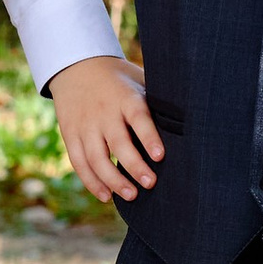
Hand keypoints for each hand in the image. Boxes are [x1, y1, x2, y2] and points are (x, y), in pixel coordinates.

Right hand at [51, 53, 165, 204]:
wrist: (76, 67)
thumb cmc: (119, 80)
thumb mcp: (138, 80)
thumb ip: (156, 101)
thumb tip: (192, 121)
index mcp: (125, 98)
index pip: (138, 118)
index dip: (149, 137)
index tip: (160, 156)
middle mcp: (104, 112)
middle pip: (117, 142)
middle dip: (133, 165)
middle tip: (149, 183)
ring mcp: (85, 125)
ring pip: (96, 157)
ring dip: (113, 180)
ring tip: (131, 195)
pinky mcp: (71, 135)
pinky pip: (79, 162)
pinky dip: (92, 181)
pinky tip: (107, 196)